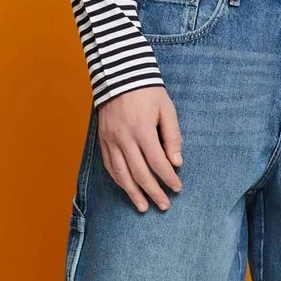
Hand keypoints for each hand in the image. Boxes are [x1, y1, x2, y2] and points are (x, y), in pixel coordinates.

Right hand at [98, 87, 182, 212]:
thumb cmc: (147, 91)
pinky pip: (110, 166)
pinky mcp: (102, 140)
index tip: (177, 188)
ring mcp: (111, 140)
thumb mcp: (166, 109)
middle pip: (140, 173)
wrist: (119, 74)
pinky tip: (128, 190)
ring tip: (143, 207)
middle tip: (164, 205)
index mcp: (143, 130)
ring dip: (133, 193)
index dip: (168, 178)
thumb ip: (172, 136)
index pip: (158, 162)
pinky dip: (119, 180)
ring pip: (122, 174)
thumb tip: (176, 162)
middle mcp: (124, 138)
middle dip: (153, 192)